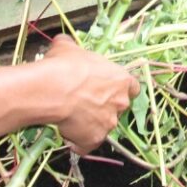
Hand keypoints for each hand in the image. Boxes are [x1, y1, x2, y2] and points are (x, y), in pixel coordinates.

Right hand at [42, 35, 139, 153]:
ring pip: (102, 126)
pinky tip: (66, 134)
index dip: (119, 88)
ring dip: (90, 124)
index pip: (132, 87)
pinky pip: (87, 144)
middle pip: (117, 107)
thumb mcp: (68, 48)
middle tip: (83, 102)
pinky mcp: (94, 140)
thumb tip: (63, 42)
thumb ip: (72, 47)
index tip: (107, 88)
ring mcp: (108, 124)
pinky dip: (78, 142)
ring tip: (70, 117)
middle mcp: (120, 103)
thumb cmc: (65, 66)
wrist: (54, 89)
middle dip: (103, 106)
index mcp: (121, 80)